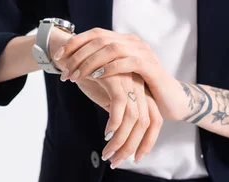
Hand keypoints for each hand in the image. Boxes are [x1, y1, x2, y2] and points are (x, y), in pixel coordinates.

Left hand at [53, 28, 186, 120]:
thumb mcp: (119, 76)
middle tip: (64, 72)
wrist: (171, 101)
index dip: (75, 43)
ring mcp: (143, 52)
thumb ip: (102, 66)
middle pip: (100, 39)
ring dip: (90, 63)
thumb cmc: (142, 90)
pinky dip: (110, 68)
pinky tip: (97, 77)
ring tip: (76, 77)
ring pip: (111, 49)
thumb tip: (74, 65)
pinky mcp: (151, 67)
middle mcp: (133, 42)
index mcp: (124, 41)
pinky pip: (127, 62)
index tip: (57, 56)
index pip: (95, 33)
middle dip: (78, 55)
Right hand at [94, 74, 162, 168]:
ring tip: (107, 154)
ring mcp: (130, 81)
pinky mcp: (116, 78)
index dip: (147, 142)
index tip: (135, 158)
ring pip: (134, 118)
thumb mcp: (107, 97)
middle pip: (146, 123)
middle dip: (131, 147)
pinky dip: (114, 123)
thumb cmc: (91, 76)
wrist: (74, 54)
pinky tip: (106, 134)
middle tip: (116, 162)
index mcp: (141, 91)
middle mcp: (139, 87)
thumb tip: (120, 132)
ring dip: (121, 140)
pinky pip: (120, 105)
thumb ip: (117, 110)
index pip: (154, 121)